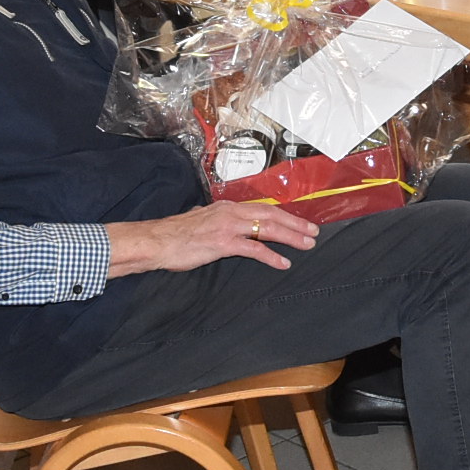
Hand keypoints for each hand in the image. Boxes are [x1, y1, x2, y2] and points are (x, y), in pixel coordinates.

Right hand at [107, 200, 319, 275]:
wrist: (155, 241)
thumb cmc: (175, 234)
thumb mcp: (201, 220)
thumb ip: (216, 220)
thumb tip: (224, 222)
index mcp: (227, 207)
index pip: (263, 208)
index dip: (285, 215)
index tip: (301, 222)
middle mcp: (230, 212)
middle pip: (271, 215)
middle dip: (295, 223)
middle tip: (314, 232)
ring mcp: (227, 227)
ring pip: (267, 229)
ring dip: (290, 237)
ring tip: (307, 245)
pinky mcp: (222, 243)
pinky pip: (253, 249)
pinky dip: (271, 256)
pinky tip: (283, 263)